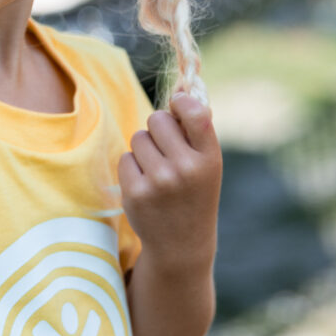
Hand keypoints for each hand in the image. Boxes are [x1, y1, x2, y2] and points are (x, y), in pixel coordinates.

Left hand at [118, 94, 222, 273]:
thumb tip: (179, 90)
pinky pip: (125, 158)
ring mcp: (159, 181)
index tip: (177, 105)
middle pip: (157, 119)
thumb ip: (196, 131)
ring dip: (145, 148)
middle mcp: (186, 169)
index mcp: (210, 159)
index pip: (195, 113)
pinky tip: (147, 185)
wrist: (182, 244)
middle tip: (167, 149)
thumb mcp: (207, 165)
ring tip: (158, 170)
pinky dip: (133, 166)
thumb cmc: (195, 193)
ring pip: (138, 137)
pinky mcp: (135, 192)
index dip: (181, 102)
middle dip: (159, 128)